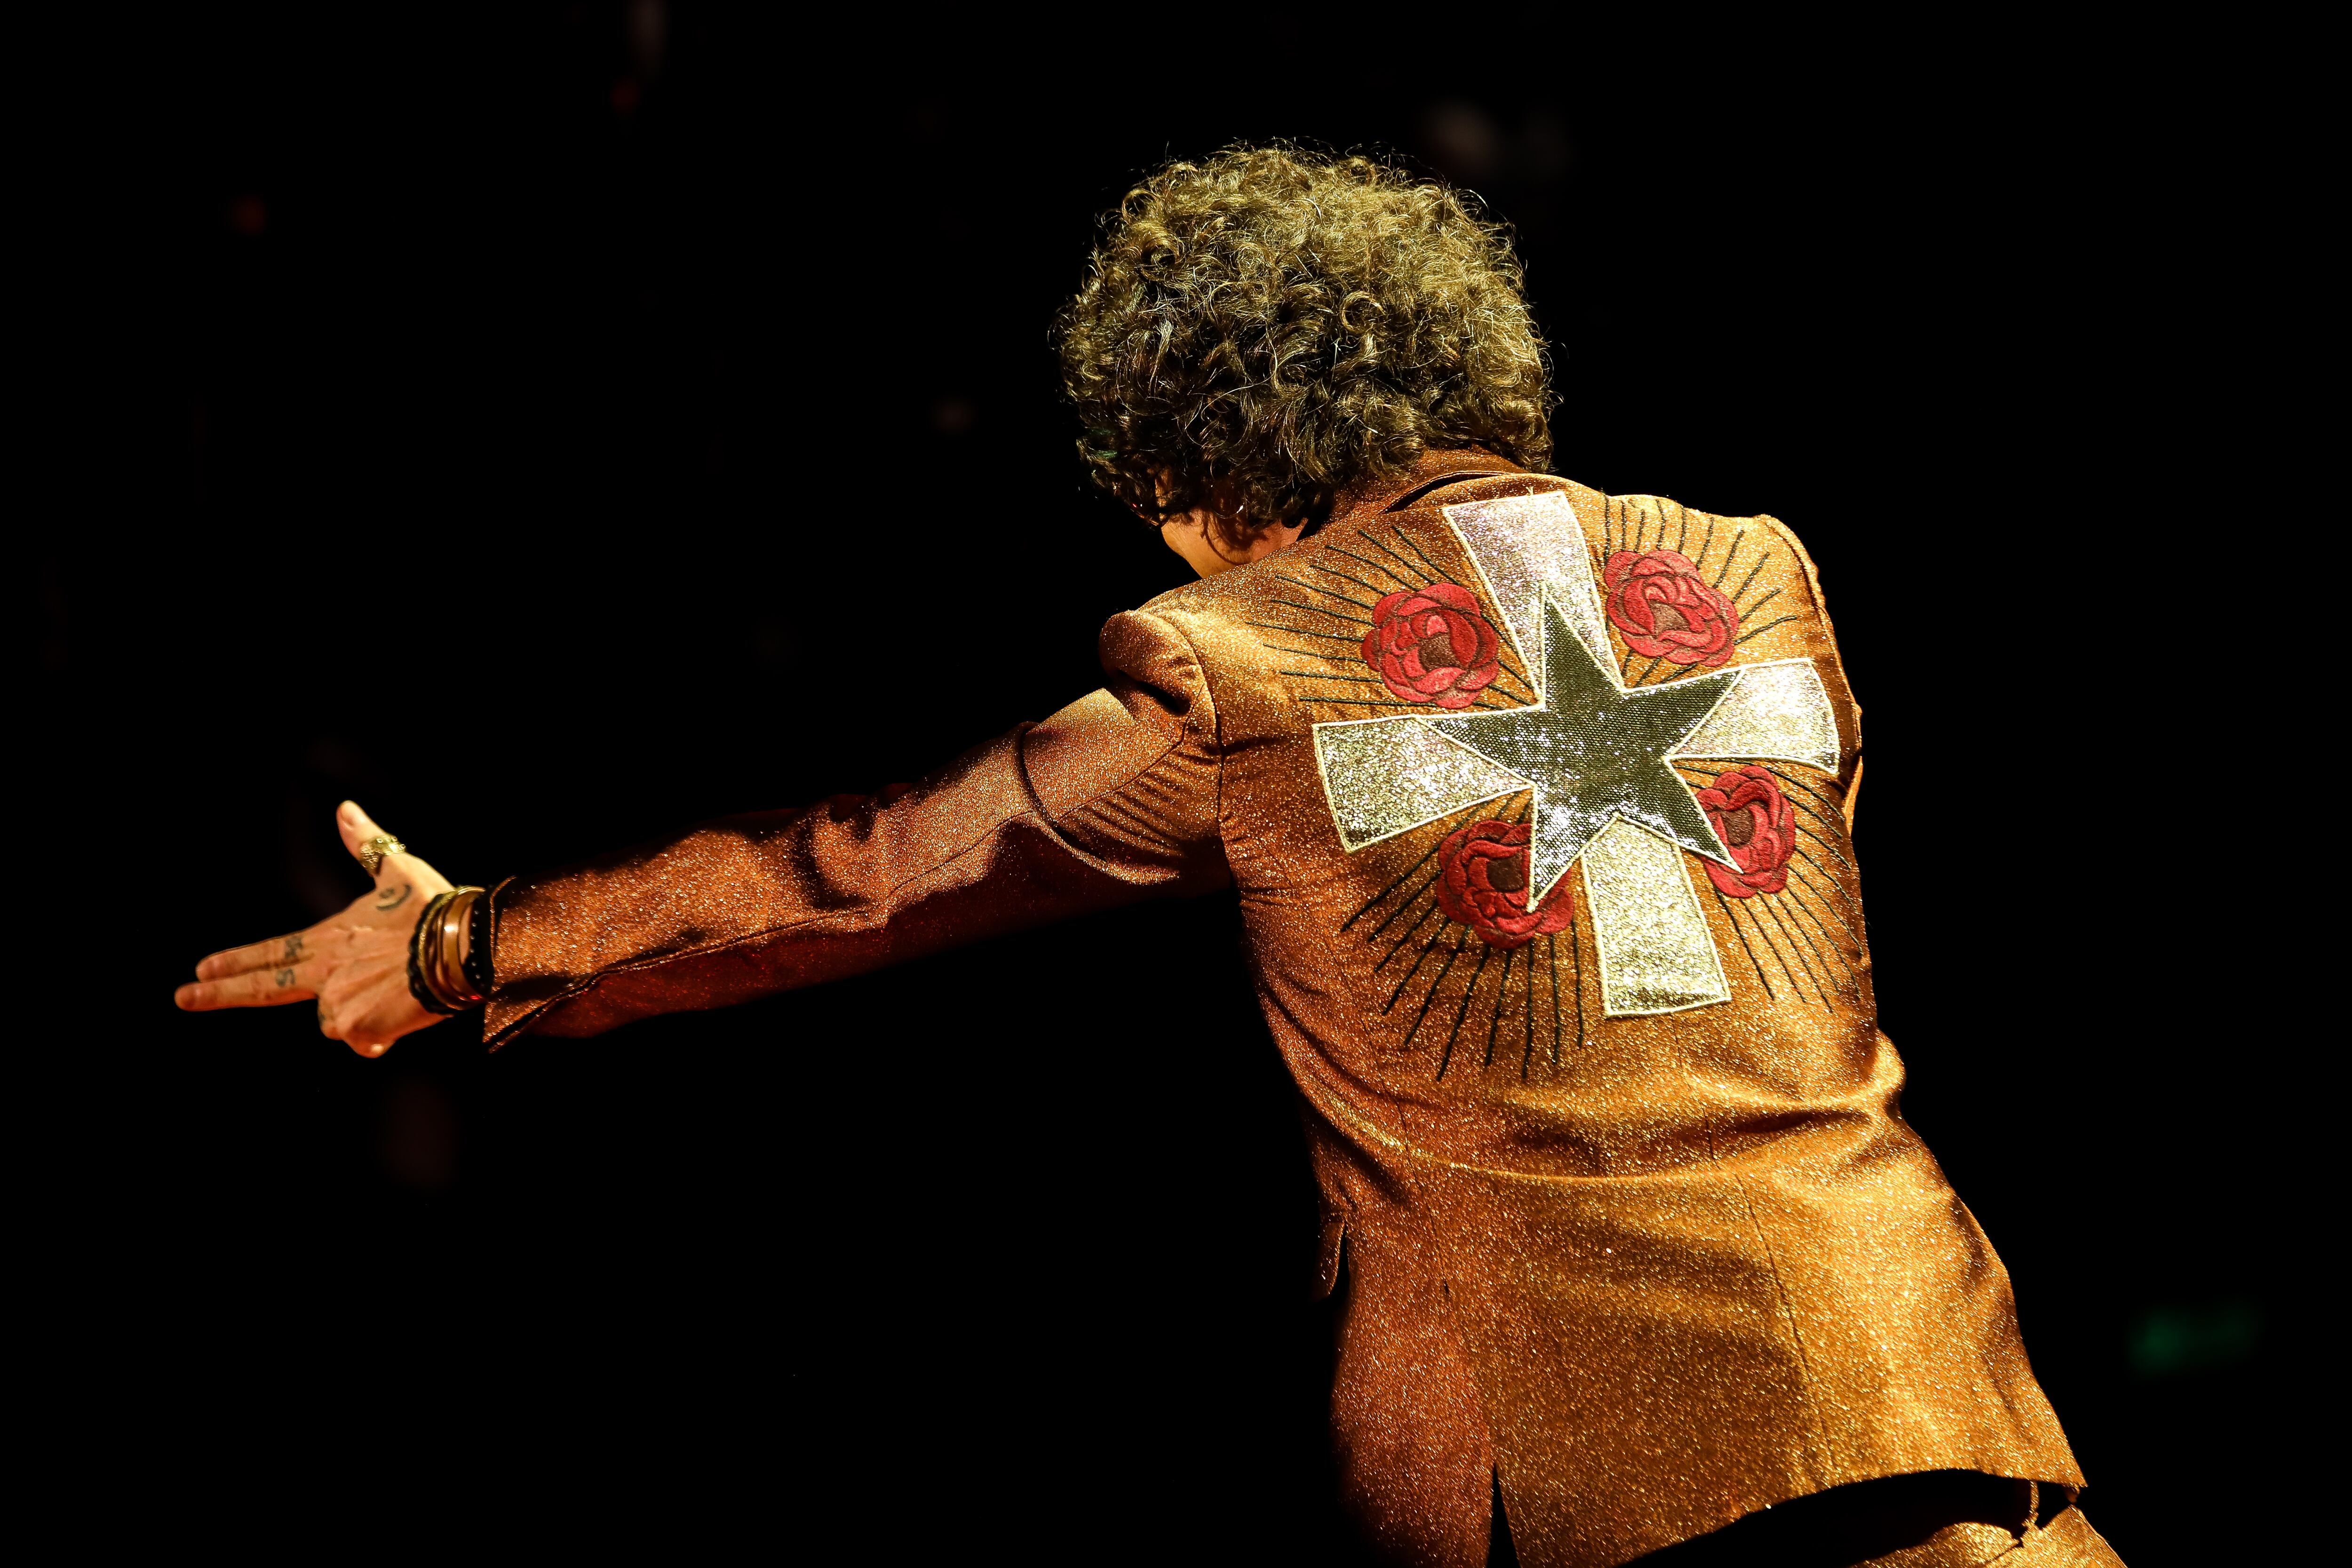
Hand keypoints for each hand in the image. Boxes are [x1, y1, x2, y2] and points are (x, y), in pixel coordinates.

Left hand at [175, 801, 458, 1056]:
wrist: (459, 943)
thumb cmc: (431, 907)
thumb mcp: (398, 871)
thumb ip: (368, 846)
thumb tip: (345, 809)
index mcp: (330, 939)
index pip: (272, 951)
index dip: (236, 959)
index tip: (200, 969)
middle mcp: (325, 972)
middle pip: (266, 987)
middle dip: (219, 993)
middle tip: (182, 996)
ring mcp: (337, 1002)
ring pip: (338, 1020)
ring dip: (361, 1014)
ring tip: (399, 991)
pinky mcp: (359, 1028)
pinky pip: (367, 1042)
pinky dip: (382, 1036)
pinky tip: (404, 1016)